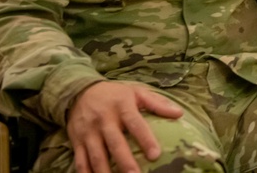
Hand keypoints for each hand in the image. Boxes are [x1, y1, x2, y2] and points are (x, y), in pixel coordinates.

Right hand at [68, 81, 182, 172]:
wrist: (80, 91)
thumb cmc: (115, 95)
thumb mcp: (136, 92)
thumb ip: (157, 103)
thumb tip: (179, 113)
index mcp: (121, 106)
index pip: (135, 124)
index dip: (145, 139)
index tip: (155, 155)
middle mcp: (104, 119)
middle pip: (115, 143)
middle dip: (125, 162)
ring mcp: (89, 132)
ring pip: (97, 155)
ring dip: (105, 172)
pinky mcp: (77, 141)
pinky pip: (80, 161)